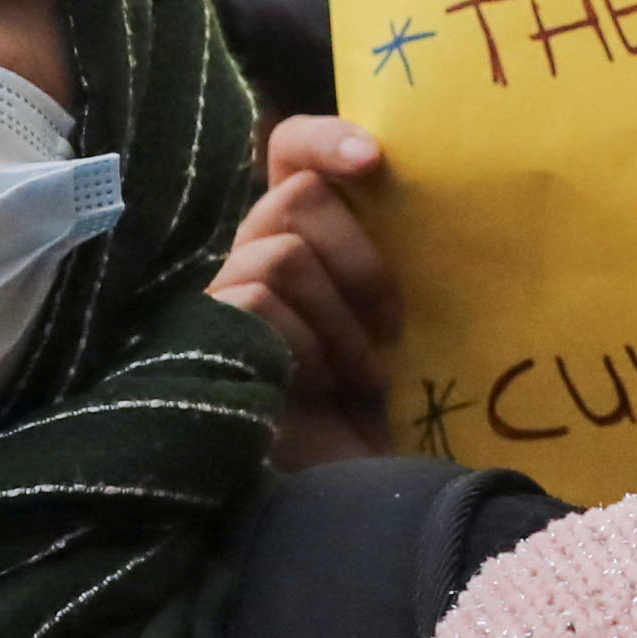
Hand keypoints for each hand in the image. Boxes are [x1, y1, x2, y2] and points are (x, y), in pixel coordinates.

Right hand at [213, 114, 395, 465]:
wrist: (343, 499)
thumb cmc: (375, 417)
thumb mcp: (393, 327)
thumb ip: (389, 262)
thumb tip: (427, 191)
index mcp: (303, 244)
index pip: (290, 155)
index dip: (324, 138)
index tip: (376, 160)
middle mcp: (255, 261)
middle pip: (293, 195)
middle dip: (358, 256)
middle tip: (393, 325)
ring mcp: (226, 301)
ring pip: (282, 250)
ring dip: (339, 315)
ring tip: (364, 373)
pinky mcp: (209, 339)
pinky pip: (259, 299)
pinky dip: (310, 343)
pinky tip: (328, 388)